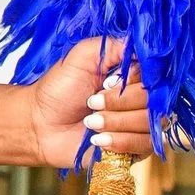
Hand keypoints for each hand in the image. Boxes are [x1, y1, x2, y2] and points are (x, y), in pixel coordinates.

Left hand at [25, 36, 152, 167]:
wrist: (39, 124)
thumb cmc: (58, 90)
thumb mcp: (80, 58)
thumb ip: (110, 47)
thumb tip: (140, 46)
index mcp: (132, 77)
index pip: (154, 76)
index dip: (132, 80)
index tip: (106, 82)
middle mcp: (141, 100)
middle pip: (154, 101)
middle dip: (117, 102)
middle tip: (91, 102)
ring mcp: (140, 124)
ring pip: (149, 123)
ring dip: (114, 122)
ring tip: (89, 121)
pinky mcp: (135, 147)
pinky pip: (143, 144)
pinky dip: (118, 141)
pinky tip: (97, 139)